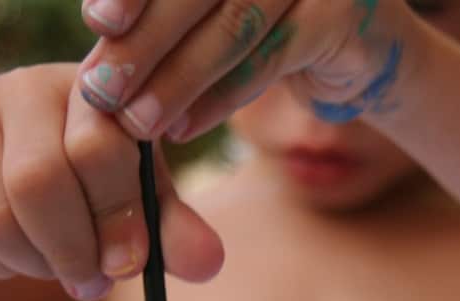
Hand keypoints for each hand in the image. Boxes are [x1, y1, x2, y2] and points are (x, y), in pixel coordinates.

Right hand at [0, 64, 222, 300]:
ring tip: (61, 269)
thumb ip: (172, 227)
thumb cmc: (97, 179)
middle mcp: (27, 93)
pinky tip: (23, 254)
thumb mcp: (141, 195)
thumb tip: (208, 264)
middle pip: (38, 181)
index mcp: (94, 95)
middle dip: (73, 250)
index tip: (130, 265)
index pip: (98, 148)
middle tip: (96, 285)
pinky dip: (0, 264)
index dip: (116, 215)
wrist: (25, 160)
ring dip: (36, 264)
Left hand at [78, 0, 417, 141]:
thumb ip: (177, 18)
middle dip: (145, 43)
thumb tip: (104, 46)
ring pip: (233, 27)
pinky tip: (186, 128)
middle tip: (103, 91)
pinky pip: (270, 60)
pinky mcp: (337, 14)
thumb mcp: (224, 13)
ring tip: (140, 122)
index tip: (97, 22)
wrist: (362, 45)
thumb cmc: (279, 26)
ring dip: (179, 80)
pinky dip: (224, 98)